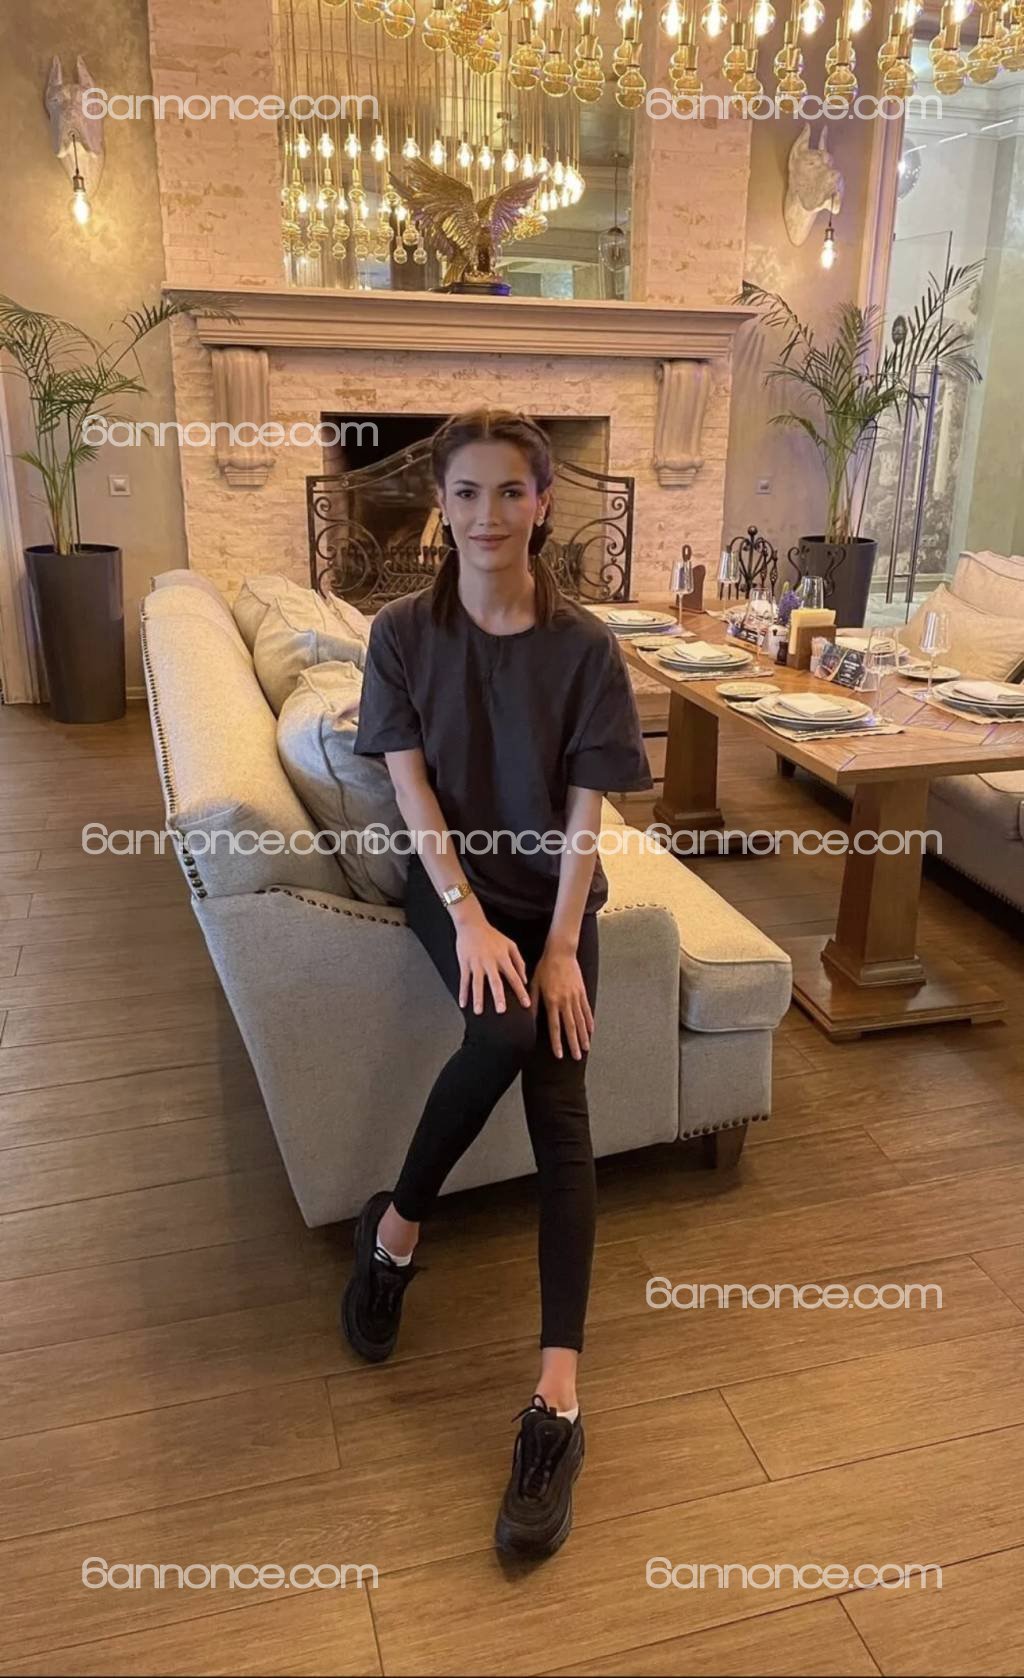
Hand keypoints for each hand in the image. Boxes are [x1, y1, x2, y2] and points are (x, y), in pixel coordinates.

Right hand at [455, 919, 531, 1013]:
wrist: (472, 925)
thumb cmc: (492, 936)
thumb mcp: (510, 945)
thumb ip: (519, 962)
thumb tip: (524, 979)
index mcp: (502, 957)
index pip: (514, 977)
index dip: (521, 991)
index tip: (526, 1004)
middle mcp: (490, 961)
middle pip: (495, 981)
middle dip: (498, 997)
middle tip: (501, 1010)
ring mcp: (476, 963)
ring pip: (477, 983)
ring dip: (478, 998)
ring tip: (478, 1011)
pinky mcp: (464, 963)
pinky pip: (463, 980)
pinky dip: (462, 992)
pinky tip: (463, 1003)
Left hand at [530, 944, 593, 1060]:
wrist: (561, 952)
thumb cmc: (544, 967)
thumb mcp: (534, 984)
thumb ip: (532, 1003)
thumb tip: (528, 1019)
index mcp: (552, 1001)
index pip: (555, 1026)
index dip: (557, 1042)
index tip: (560, 1055)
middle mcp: (565, 1001)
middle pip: (571, 1027)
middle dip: (574, 1043)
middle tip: (577, 1057)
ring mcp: (575, 997)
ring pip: (580, 1020)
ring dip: (583, 1036)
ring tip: (586, 1048)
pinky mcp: (581, 992)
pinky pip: (586, 1009)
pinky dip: (589, 1021)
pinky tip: (591, 1030)